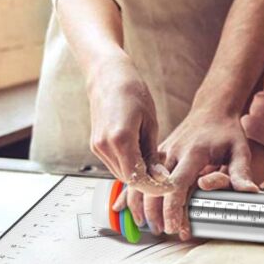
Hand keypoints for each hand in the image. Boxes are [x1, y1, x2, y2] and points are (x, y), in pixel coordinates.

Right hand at [87, 53, 166, 190]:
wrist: (108, 76)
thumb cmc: (132, 92)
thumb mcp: (150, 122)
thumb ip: (152, 152)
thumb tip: (160, 175)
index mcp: (120, 139)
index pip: (137, 178)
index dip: (154, 187)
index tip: (169, 186)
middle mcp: (105, 146)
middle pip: (128, 178)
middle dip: (147, 183)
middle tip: (166, 179)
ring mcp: (97, 146)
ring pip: (120, 173)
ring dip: (137, 175)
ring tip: (156, 167)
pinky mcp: (95, 145)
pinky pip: (114, 163)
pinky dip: (128, 165)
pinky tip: (142, 158)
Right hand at [131, 111, 258, 239]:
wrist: (212, 108)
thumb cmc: (226, 130)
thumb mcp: (240, 149)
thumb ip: (242, 172)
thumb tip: (249, 192)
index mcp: (193, 152)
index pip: (177, 184)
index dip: (173, 208)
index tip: (174, 227)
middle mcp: (173, 152)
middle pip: (155, 187)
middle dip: (156, 212)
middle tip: (163, 232)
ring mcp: (162, 153)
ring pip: (142, 181)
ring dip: (140, 205)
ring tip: (147, 225)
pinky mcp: (157, 154)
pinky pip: (140, 174)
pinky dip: (130, 191)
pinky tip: (120, 207)